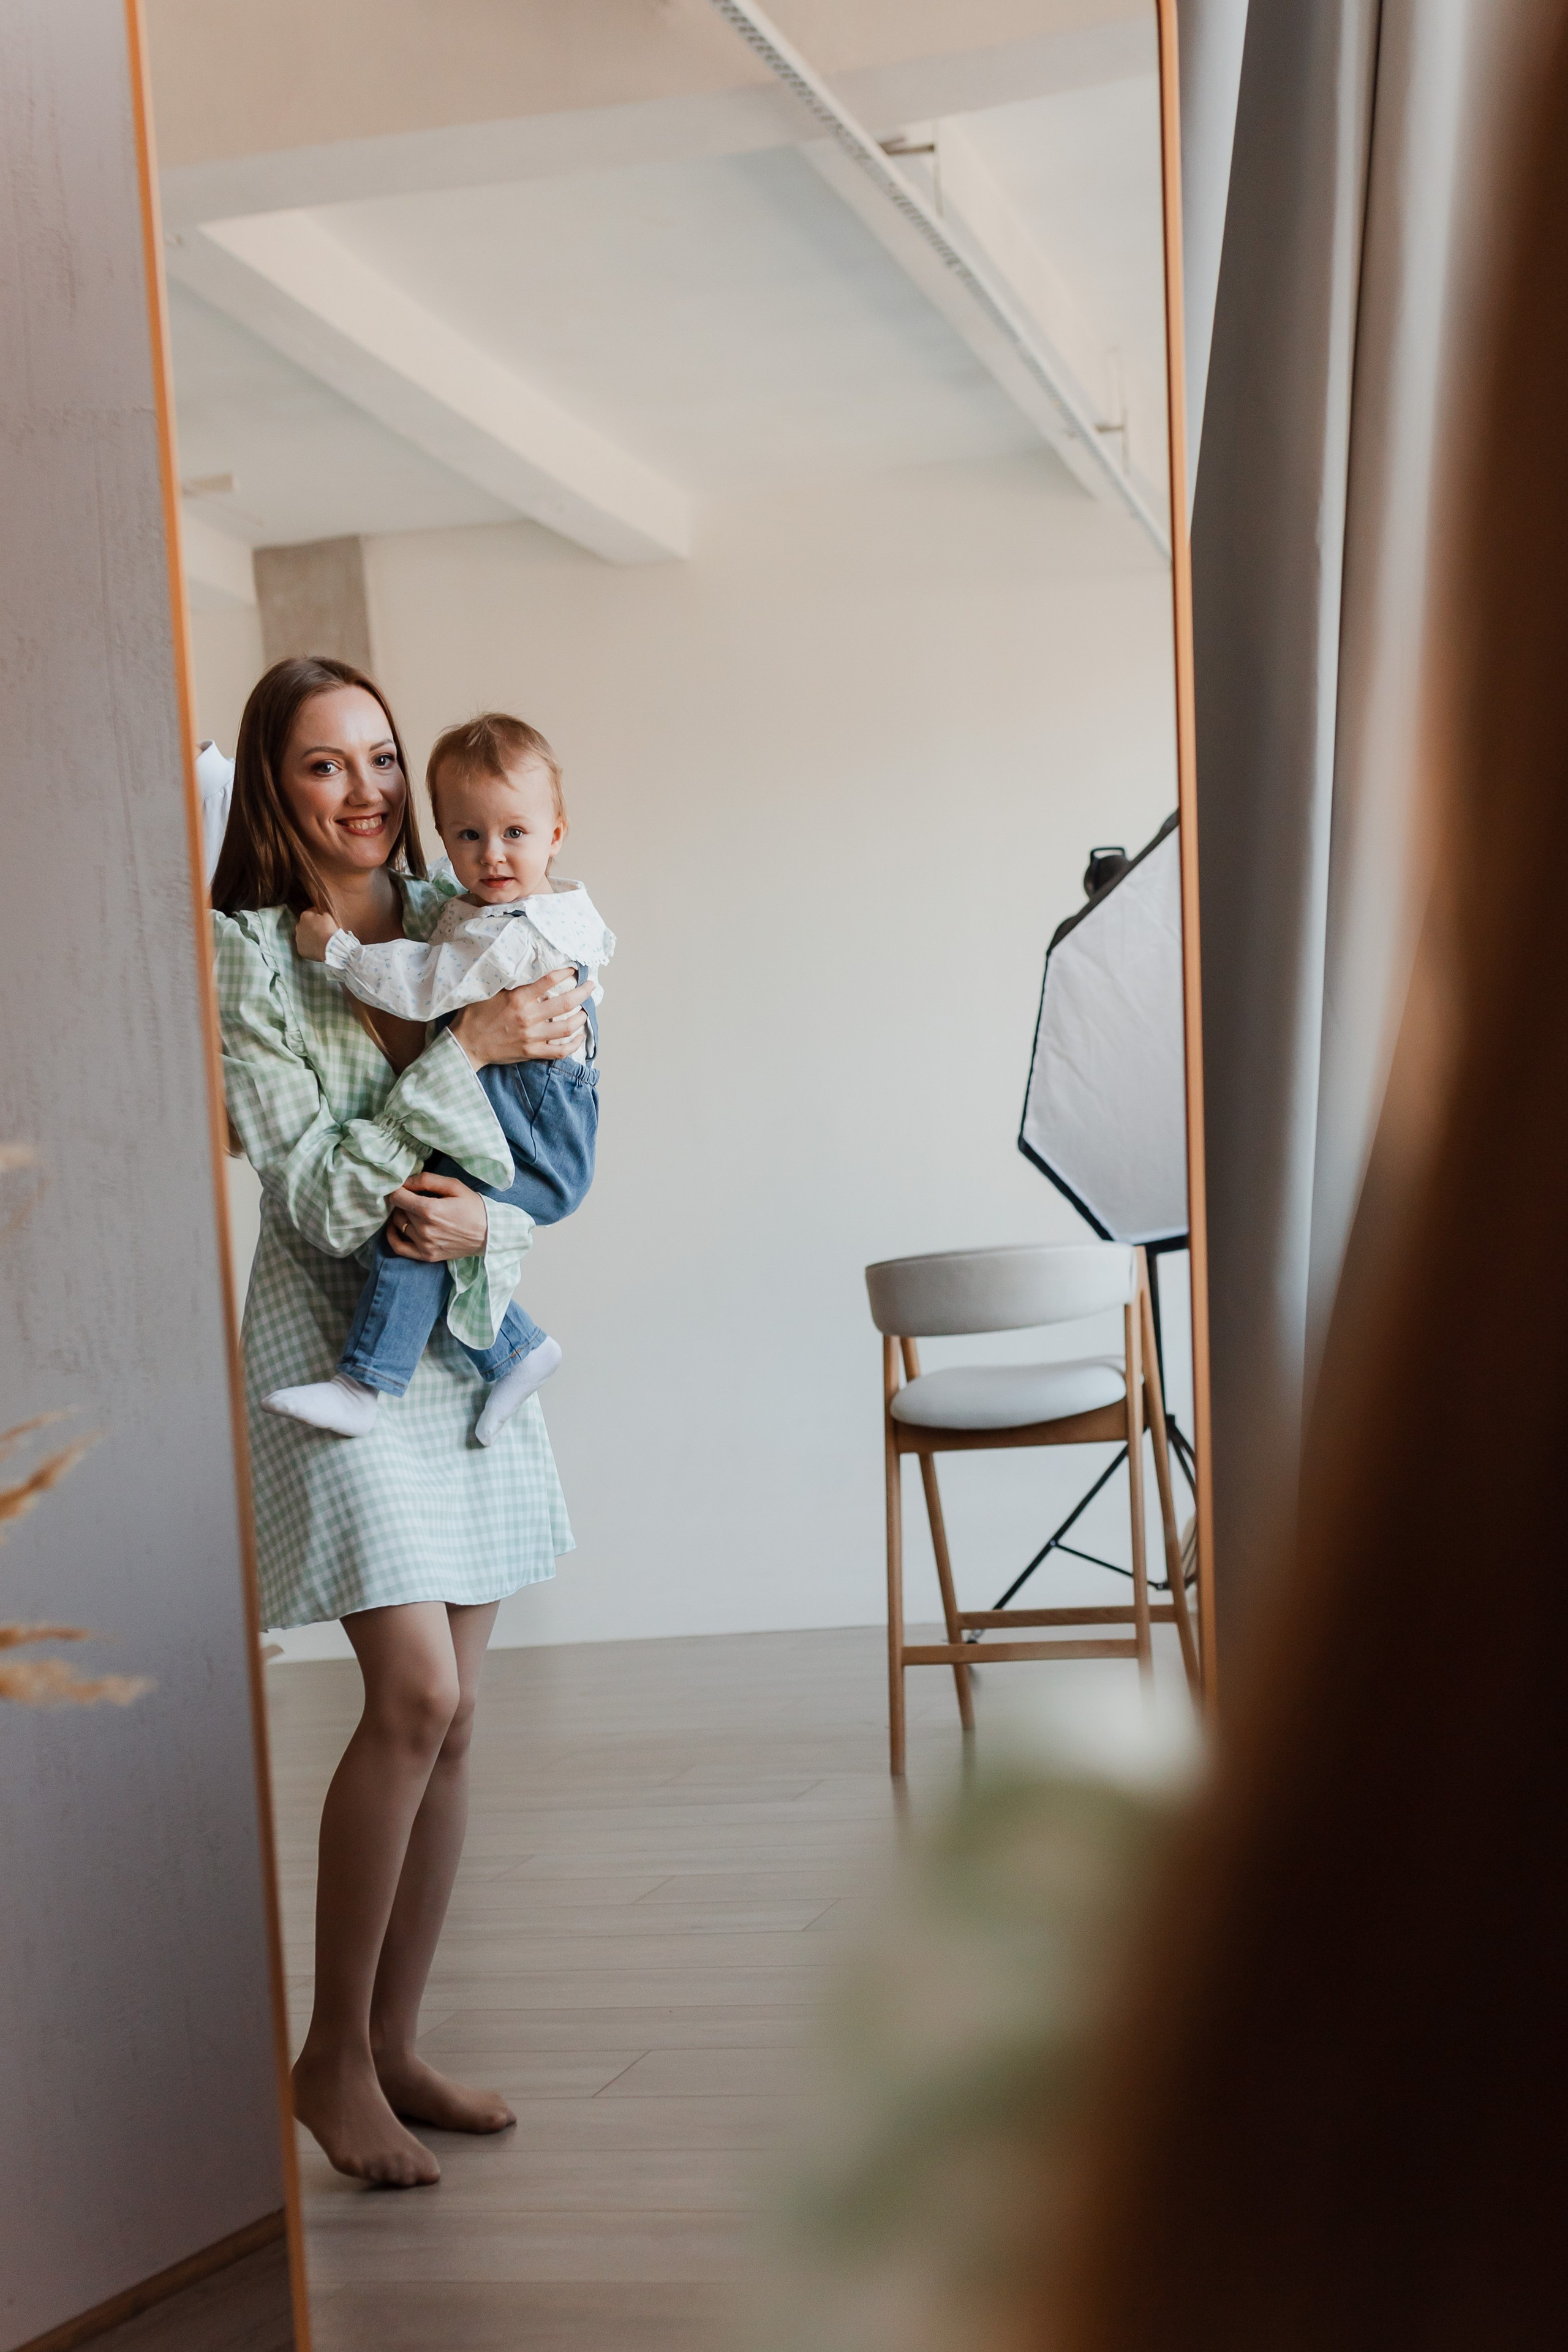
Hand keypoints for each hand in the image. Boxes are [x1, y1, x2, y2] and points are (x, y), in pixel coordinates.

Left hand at [294, 908, 339, 962]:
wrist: (329, 947)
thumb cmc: (329, 930)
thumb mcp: (328, 916)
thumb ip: (320, 913)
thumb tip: (318, 914)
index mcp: (305, 916)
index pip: (310, 913)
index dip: (316, 916)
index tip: (322, 920)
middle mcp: (298, 926)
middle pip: (304, 925)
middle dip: (310, 926)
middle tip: (320, 931)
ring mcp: (298, 938)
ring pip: (303, 936)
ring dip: (308, 936)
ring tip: (318, 940)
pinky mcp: (299, 949)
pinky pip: (304, 946)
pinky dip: (308, 946)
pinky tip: (316, 947)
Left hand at [384, 1172, 489, 1261]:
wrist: (489, 1234)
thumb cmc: (474, 1207)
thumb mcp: (454, 1186)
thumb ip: (427, 1180)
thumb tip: (405, 1181)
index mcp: (430, 1210)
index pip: (398, 1197)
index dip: (397, 1188)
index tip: (402, 1186)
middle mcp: (424, 1229)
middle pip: (399, 1209)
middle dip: (403, 1200)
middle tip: (414, 1196)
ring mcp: (424, 1245)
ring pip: (399, 1224)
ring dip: (401, 1215)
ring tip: (412, 1209)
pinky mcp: (426, 1255)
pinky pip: (399, 1247)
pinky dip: (392, 1236)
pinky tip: (395, 1227)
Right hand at [449, 968, 589, 1068]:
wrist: (466, 1044)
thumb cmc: (475, 1015)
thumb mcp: (489, 991)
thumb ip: (509, 982)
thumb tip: (526, 967)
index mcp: (518, 998)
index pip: (549, 980)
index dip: (566, 972)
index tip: (574, 969)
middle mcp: (528, 1016)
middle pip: (566, 1003)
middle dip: (583, 993)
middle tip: (590, 986)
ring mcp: (531, 1036)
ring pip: (567, 1027)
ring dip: (581, 1018)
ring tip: (584, 1012)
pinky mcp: (531, 1052)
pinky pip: (559, 1051)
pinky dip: (573, 1045)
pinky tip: (579, 1038)